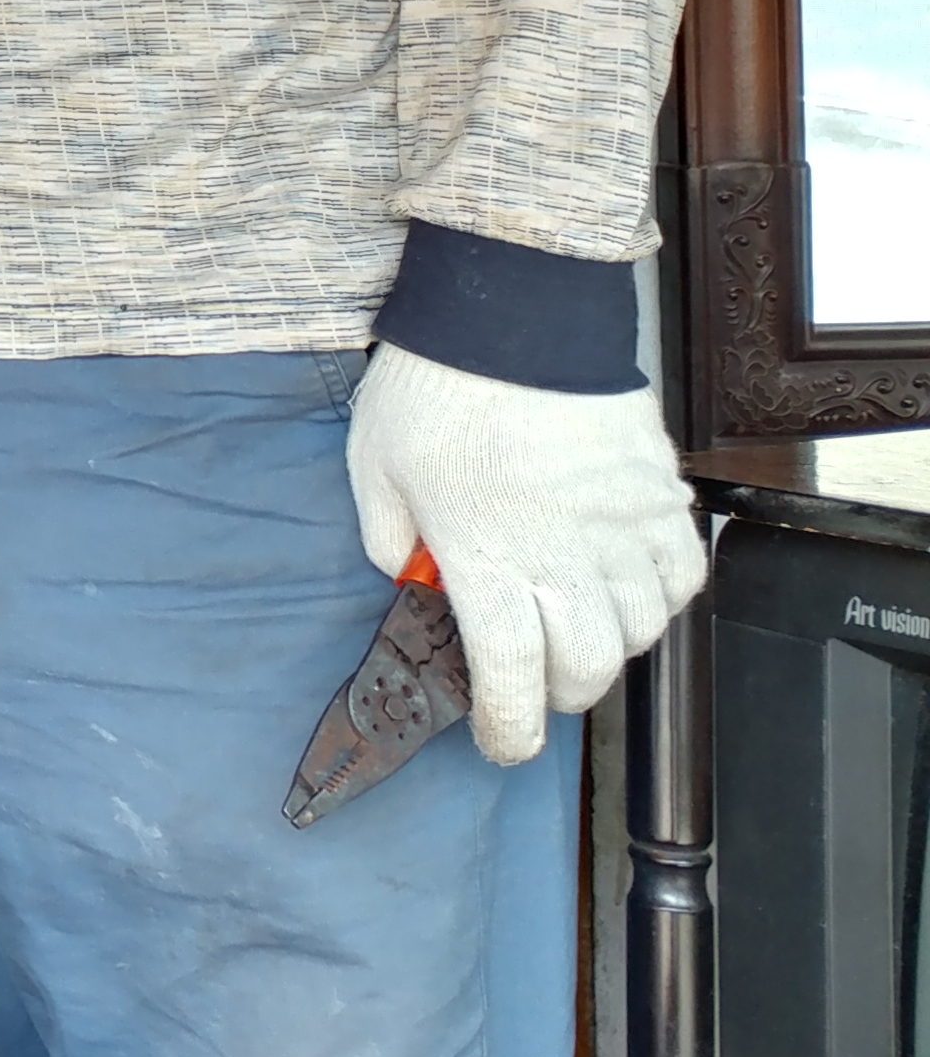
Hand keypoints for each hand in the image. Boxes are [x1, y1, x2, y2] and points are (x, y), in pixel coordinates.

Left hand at [345, 344, 707, 764]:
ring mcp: (621, 527)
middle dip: (559, 691)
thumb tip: (411, 580)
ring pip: (642, 629)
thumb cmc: (433, 387)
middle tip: (533, 678)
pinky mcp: (661, 495)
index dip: (509, 729)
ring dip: (610, 644)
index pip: (511, 676)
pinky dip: (662, 596)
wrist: (513, 311)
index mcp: (486, 557)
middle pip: (587, 667)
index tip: (502, 746)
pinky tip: (629, 583)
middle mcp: (564, 556)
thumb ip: (389, 537)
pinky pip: (683, 576)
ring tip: (577, 624)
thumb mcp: (373, 468)